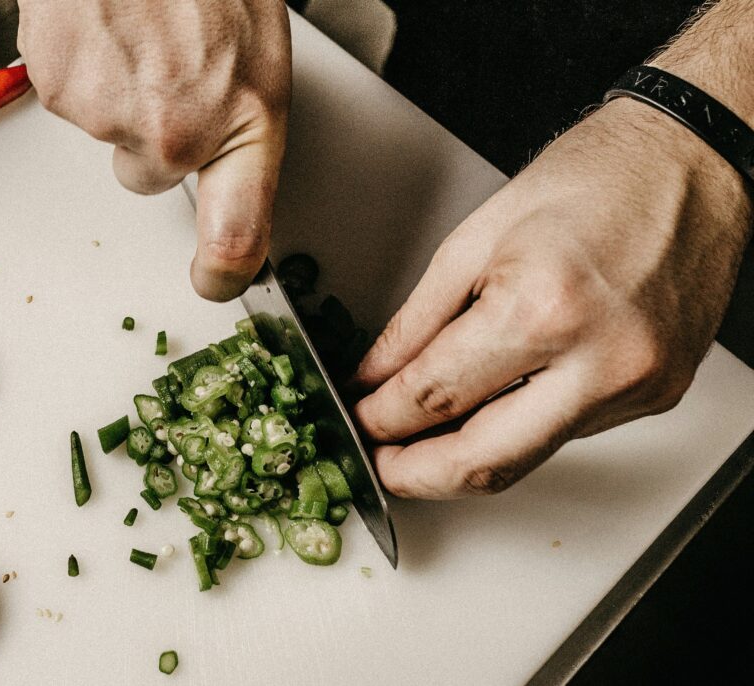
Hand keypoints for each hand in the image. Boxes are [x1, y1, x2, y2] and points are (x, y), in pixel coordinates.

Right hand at [17, 0, 290, 300]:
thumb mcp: (257, 54)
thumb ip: (236, 126)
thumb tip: (217, 176)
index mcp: (244, 122)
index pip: (238, 236)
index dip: (224, 272)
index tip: (213, 280)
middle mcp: (175, 134)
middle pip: (147, 175)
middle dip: (152, 133)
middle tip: (168, 68)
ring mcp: (110, 115)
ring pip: (105, 130)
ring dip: (117, 90)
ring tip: (138, 30)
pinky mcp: (57, 86)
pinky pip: (67, 95)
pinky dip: (81, 65)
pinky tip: (105, 24)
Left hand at [352, 97, 752, 498]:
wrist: (689, 162)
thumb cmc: (592, 178)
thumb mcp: (475, 239)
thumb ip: (415, 322)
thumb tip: (375, 377)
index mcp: (543, 308)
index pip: (436, 396)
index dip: (382, 419)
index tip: (361, 419)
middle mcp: (599, 360)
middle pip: (484, 462)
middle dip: (417, 475)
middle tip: (381, 463)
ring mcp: (636, 385)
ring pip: (527, 459)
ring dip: (464, 459)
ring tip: (422, 439)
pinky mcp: (657, 395)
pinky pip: (566, 434)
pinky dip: (516, 429)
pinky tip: (490, 408)